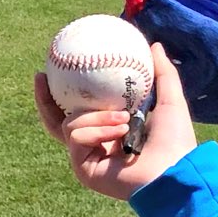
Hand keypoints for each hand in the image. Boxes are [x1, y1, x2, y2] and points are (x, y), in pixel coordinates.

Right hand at [33, 43, 196, 200]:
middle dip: (45, 100)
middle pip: (58, 121)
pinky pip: (76, 136)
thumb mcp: (170, 99)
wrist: (173, 171)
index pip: (81, 111)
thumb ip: (163, 73)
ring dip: (95, 116)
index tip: (58, 67)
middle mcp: (96, 145)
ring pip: (69, 124)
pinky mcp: (83, 168)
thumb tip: (155, 45)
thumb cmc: (175, 141)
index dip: (66, 92)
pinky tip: (118, 132)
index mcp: (111, 131)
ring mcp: (87, 158)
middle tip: (42, 76)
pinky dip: (96, 130)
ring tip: (123, 119)